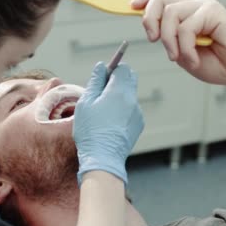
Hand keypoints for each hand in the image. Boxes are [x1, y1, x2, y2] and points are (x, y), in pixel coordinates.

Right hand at [73, 62, 143, 184]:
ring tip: (104, 111)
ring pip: (130, 95)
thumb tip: (101, 66)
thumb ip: (95, 81)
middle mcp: (132, 99)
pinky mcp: (139, 124)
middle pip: (130, 79)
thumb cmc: (91, 130)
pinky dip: (123, 110)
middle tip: (102, 91)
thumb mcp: (86, 102)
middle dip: (118, 80)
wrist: (103, 158)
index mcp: (119, 91)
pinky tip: (111, 122)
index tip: (103, 75)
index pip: (123, 68)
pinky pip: (132, 109)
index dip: (113, 69)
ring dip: (120, 96)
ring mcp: (138, 112)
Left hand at [131, 0, 225, 89]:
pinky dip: (186, 48)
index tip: (131, 6)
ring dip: (169, 40)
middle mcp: (194, 6)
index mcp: (187, 14)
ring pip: (170, 13)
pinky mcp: (214, 11)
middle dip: (149, 18)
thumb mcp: (183, 54)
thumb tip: (151, 28)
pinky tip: (195, 59)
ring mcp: (204, 7)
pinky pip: (186, 27)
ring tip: (180, 57)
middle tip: (153, 39)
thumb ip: (168, 40)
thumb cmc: (219, 64)